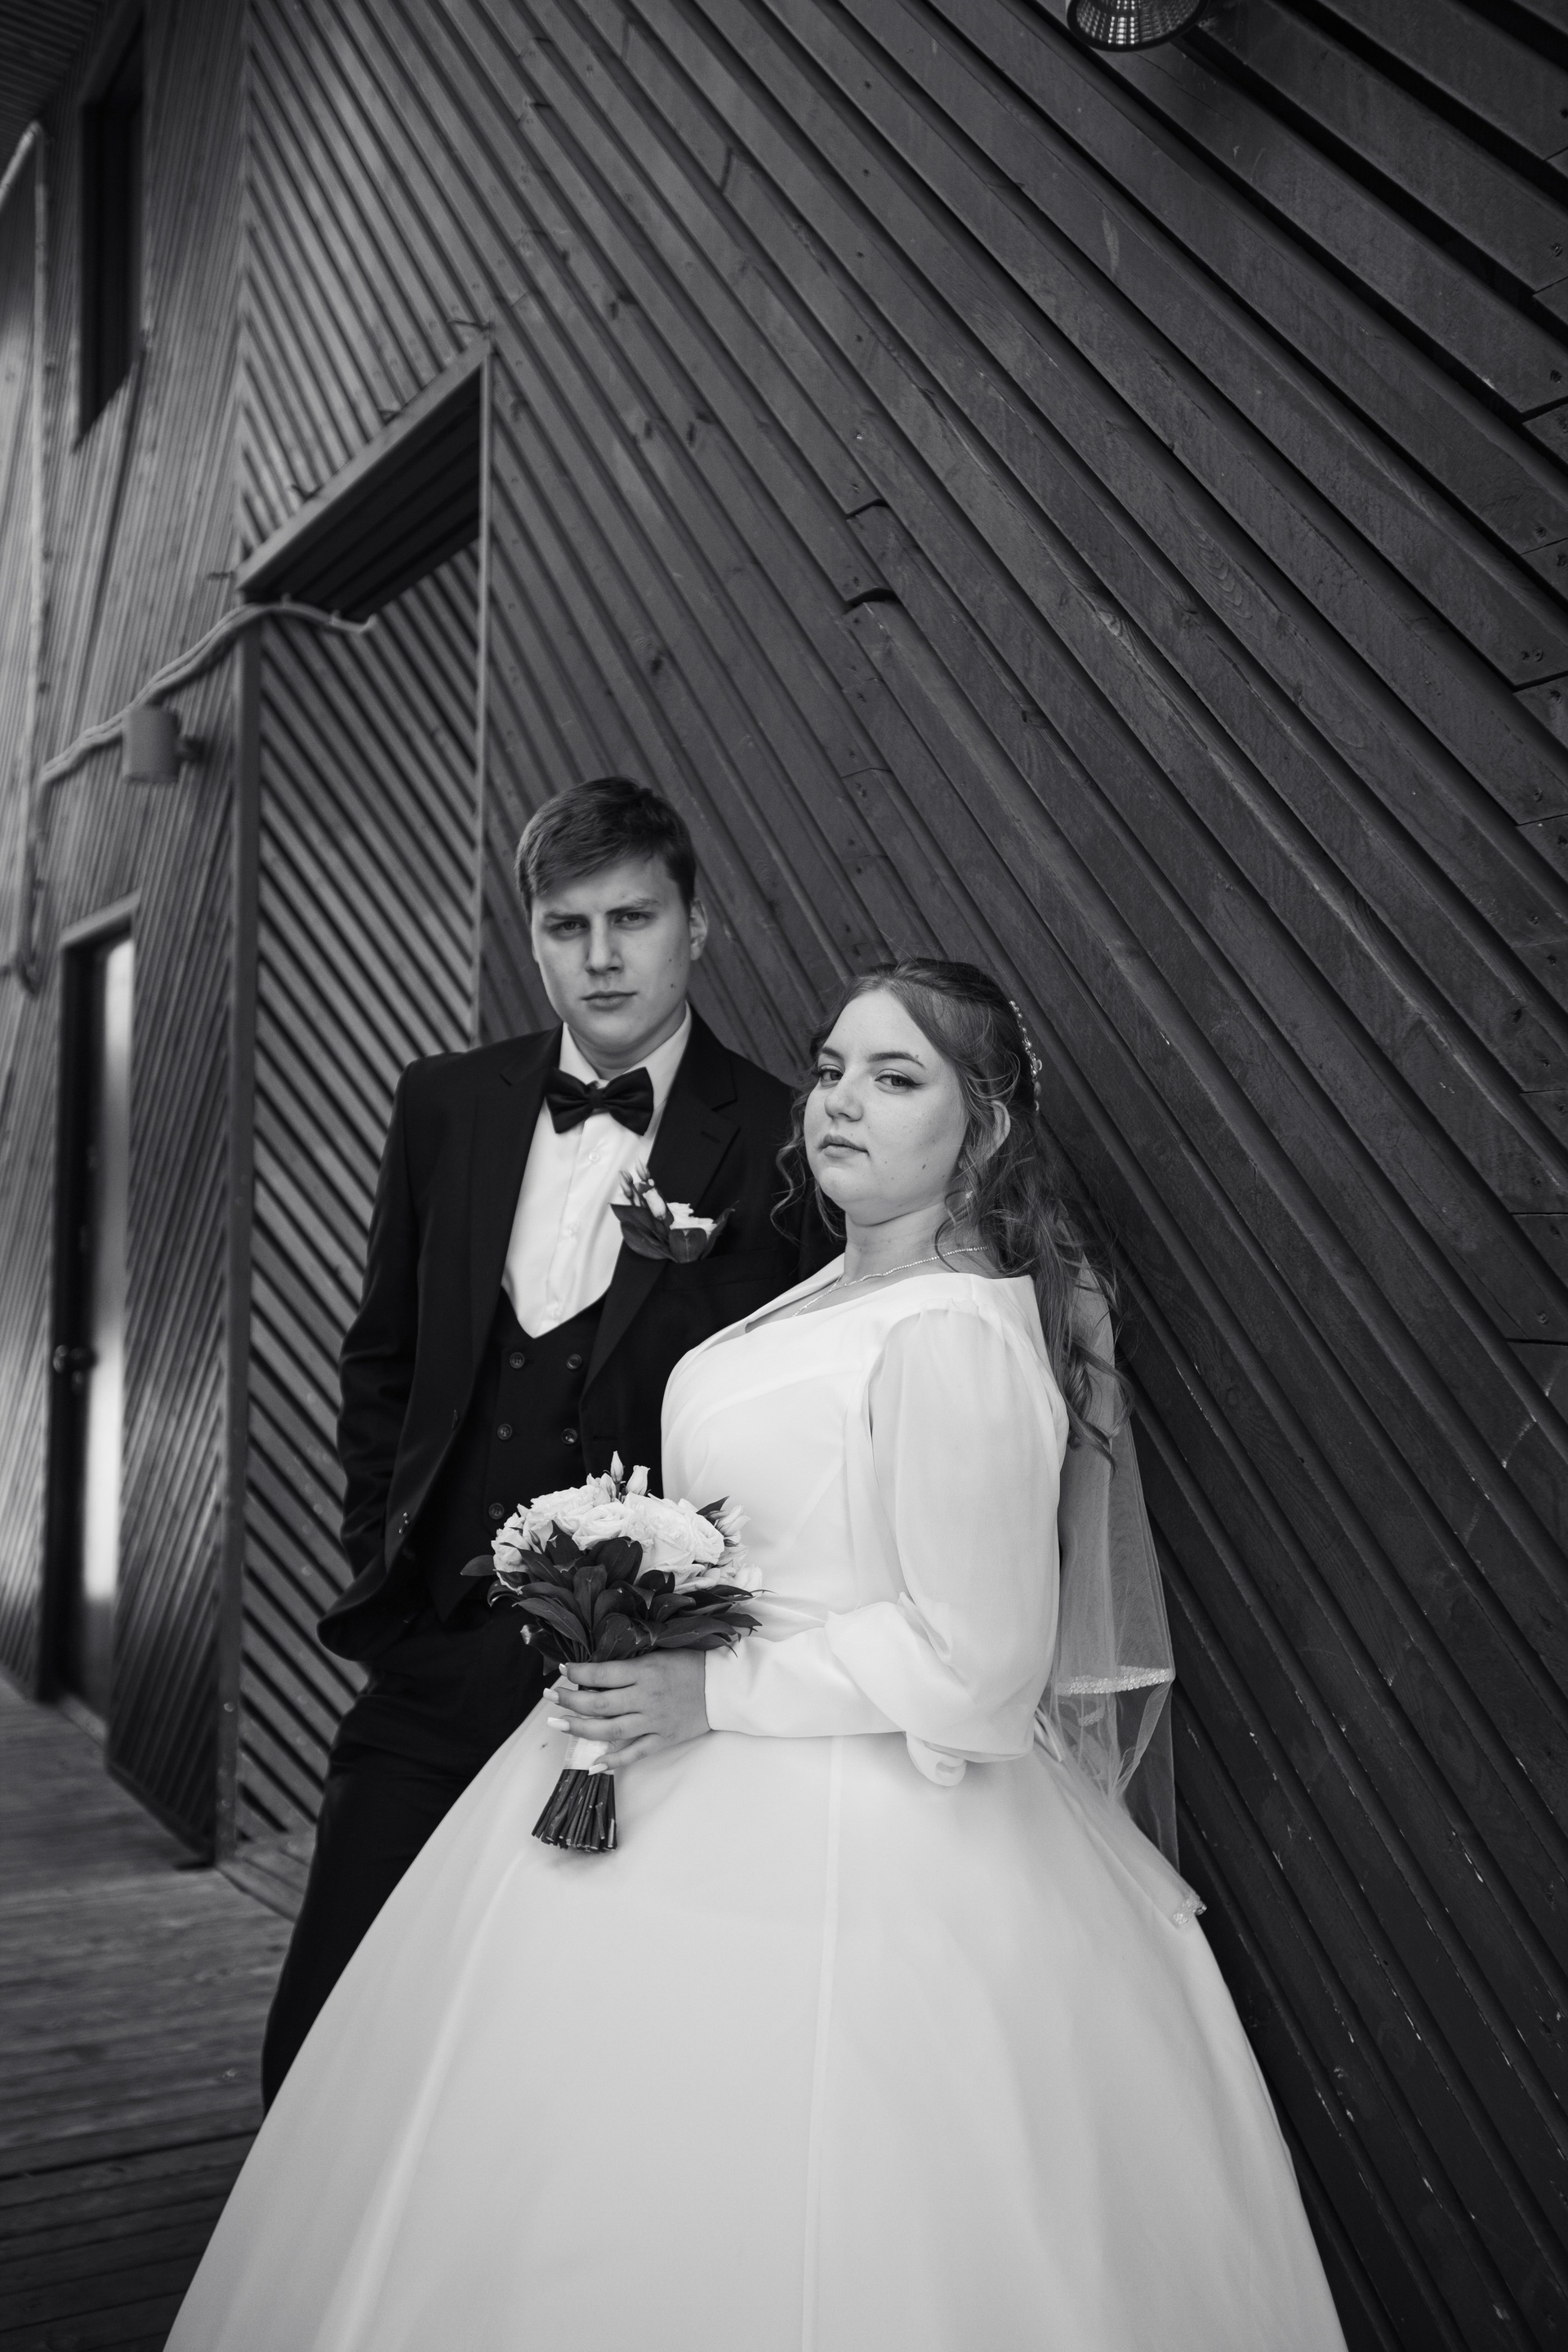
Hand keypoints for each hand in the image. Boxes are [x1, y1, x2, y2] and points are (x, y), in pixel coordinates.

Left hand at [545, 1651, 709, 1769]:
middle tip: (550, 1697)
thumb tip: (601, 1666)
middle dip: (569, 1700)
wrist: (724, 1687)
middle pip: (599, 1704)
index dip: (578, 1672)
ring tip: (557, 1724)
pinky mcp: (664, 1740)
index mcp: (646, 1672)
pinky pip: (635, 1754)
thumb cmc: (693, 1662)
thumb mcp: (661, 1652)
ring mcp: (654, 1722)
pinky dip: (614, 1761)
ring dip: (580, 1728)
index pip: (603, 1674)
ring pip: (610, 1731)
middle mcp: (646, 1698)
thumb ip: (633, 1661)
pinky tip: (593, 1764)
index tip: (562, 1670)